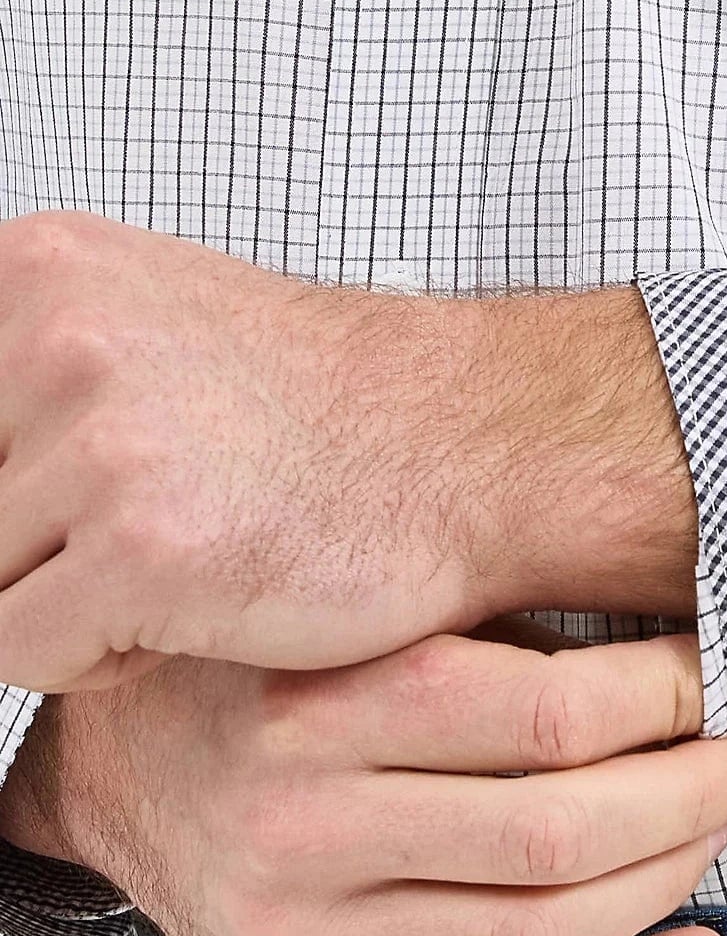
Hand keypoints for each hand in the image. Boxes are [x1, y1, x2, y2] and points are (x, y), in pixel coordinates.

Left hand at [0, 211, 696, 690]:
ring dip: (66, 606)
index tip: (74, 507)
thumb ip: (26, 382)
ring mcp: (100, 442)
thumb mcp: (139, 333)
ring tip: (179, 571)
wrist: (471, 447)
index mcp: (36, 271)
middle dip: (33, 550)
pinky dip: (98, 663)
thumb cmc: (327, 413)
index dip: (14, 491)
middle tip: (150, 534)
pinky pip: (18, 651)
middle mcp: (54, 337)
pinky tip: (193, 611)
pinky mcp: (142, 549)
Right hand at [0, 630, 726, 935]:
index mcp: (318, 708)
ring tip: (716, 832)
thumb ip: (472, 630)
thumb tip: (661, 639)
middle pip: (559, 836)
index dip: (662, 694)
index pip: (541, 713)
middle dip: (693, 795)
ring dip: (668, 886)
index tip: (706, 674)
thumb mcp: (338, 619)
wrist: (119, 772)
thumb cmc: (247, 680)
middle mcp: (308, 831)